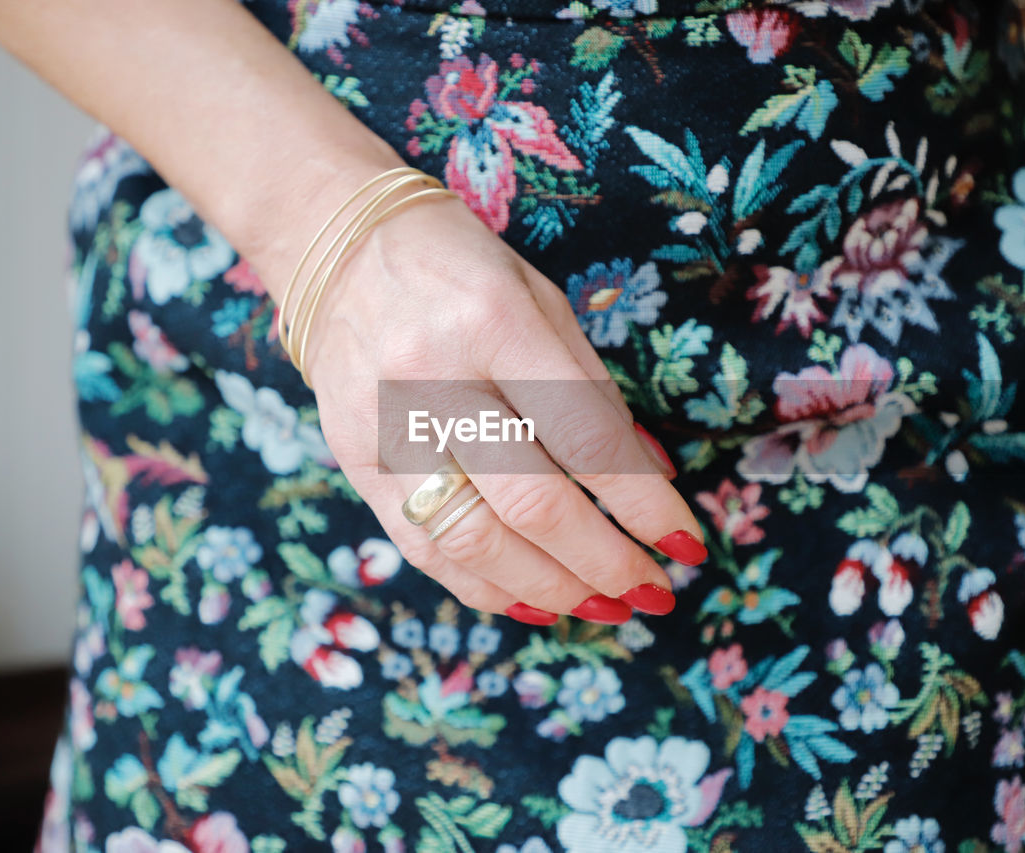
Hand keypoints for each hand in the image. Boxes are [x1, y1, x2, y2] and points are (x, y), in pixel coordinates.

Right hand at [301, 189, 706, 624]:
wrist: (337, 247)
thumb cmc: (460, 267)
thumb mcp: (542, 302)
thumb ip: (593, 391)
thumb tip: (650, 478)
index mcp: (496, 325)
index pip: (587, 440)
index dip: (645, 506)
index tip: (686, 544)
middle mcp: (435, 381)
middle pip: (532, 504)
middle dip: (605, 562)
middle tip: (652, 592)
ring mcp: (386, 429)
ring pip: (474, 540)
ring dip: (549, 588)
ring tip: (601, 607)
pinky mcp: (355, 462)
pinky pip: (422, 548)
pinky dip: (484, 586)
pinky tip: (531, 601)